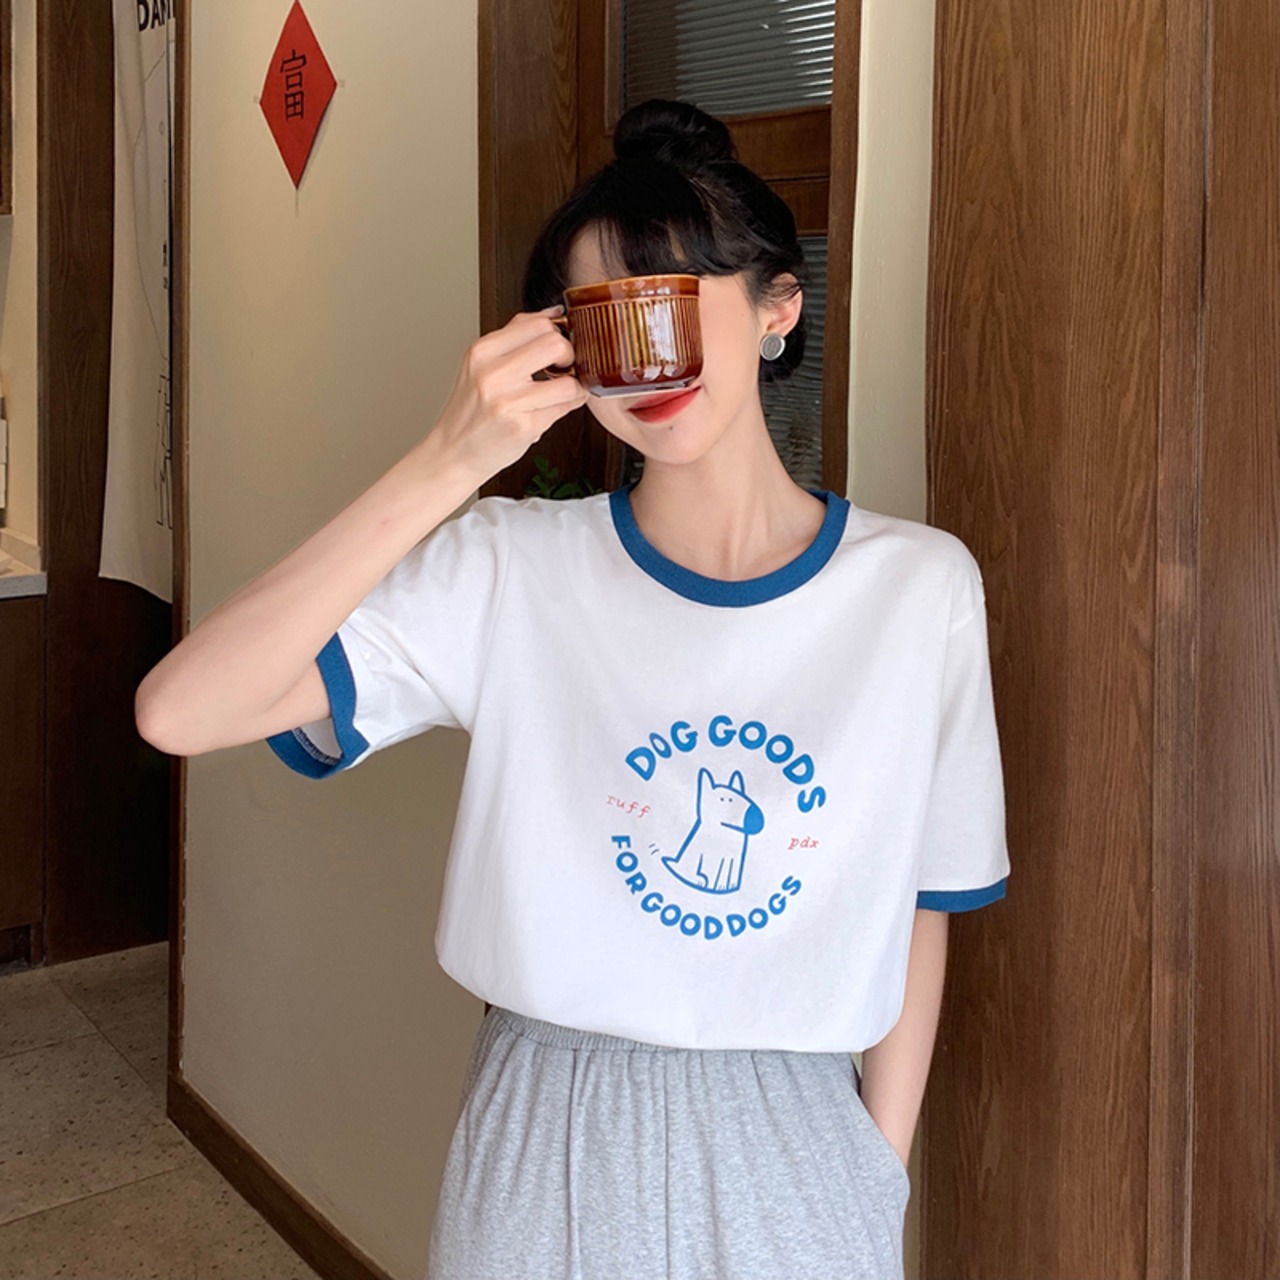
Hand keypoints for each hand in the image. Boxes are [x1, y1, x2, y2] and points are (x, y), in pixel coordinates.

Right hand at [429, 304, 590, 483]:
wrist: (452, 452)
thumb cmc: (473, 410)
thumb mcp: (482, 364)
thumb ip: (516, 337)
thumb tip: (554, 313)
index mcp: (482, 351)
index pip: (538, 323)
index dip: (557, 334)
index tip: (556, 347)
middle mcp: (492, 373)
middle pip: (555, 344)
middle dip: (569, 356)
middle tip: (563, 368)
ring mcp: (508, 402)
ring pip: (568, 382)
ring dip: (573, 387)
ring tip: (560, 392)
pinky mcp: (523, 427)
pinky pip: (563, 409)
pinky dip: (566, 407)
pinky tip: (551, 409)